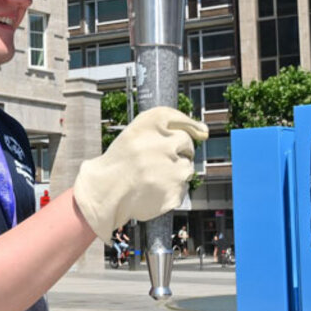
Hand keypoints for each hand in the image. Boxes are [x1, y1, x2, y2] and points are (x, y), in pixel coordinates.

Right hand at [73, 107, 206, 240]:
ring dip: (175, 171)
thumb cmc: (122, 162)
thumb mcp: (135, 134)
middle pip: (186, 142)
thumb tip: (205, 131)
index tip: (194, 131)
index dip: (187, 124)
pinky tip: (153, 189)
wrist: (105, 193)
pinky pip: (182, 188)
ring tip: (152, 176)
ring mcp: (170, 170)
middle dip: (178, 151)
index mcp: (148, 125)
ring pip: (187, 167)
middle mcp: (162, 144)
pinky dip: (171, 189)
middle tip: (156, 160)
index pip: (178, 117)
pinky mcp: (174, 192)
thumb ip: (168, 127)